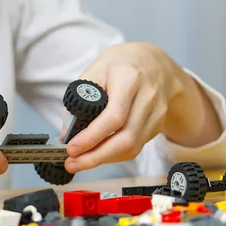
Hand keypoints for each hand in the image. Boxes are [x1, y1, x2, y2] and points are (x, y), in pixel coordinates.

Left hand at [62, 42, 221, 173]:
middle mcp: (148, 96)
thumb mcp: (93, 73)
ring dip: (103, 160)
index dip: (91, 137)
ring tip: (80, 162)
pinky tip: (99, 154)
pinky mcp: (158, 124)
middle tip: (73, 164)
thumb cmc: (118, 66)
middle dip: (96, 157)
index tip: (72, 148)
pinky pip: (136, 146)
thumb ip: (78, 101)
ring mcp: (157, 112)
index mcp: (129, 78)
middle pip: (126, 138)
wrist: (152, 61)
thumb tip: (67, 134)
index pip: (113, 116)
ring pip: (132, 147)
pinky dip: (115, 155)